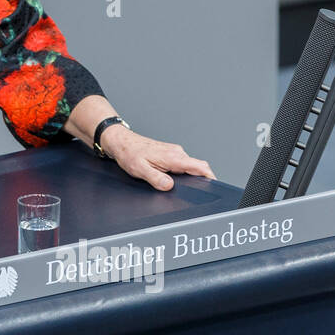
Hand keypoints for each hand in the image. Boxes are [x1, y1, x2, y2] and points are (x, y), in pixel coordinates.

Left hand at [100, 126, 215, 190]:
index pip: (200, 166)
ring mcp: (173, 152)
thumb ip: (156, 179)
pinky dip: (182, 173)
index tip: (214, 186)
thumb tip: (169, 186)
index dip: (210, 177)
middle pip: (197, 167)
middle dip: (200, 180)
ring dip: (189, 176)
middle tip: (195, 192)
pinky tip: (172, 179)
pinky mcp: (169, 154)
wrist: (121, 142)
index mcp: (173, 157)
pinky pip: (182, 164)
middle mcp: (176, 153)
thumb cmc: (129, 153)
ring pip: (189, 166)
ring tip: (181, 187)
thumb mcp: (140, 170)